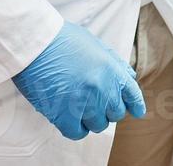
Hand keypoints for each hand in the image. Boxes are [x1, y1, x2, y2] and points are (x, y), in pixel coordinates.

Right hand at [13, 23, 145, 139]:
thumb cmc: (62, 40)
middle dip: (108, 109)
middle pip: (116, 113)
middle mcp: (102, 87)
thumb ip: (114, 62)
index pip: (132, 94)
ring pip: (98, 125)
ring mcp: (84, 102)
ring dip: (91, 118)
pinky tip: (70, 119)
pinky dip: (76, 128)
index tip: (137, 111)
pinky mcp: (64, 114)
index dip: (135, 104)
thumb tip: (129, 76)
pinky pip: (78, 132)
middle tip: (95, 102)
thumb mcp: (95, 45)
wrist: (35, 42)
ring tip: (79, 107)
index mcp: (111, 69)